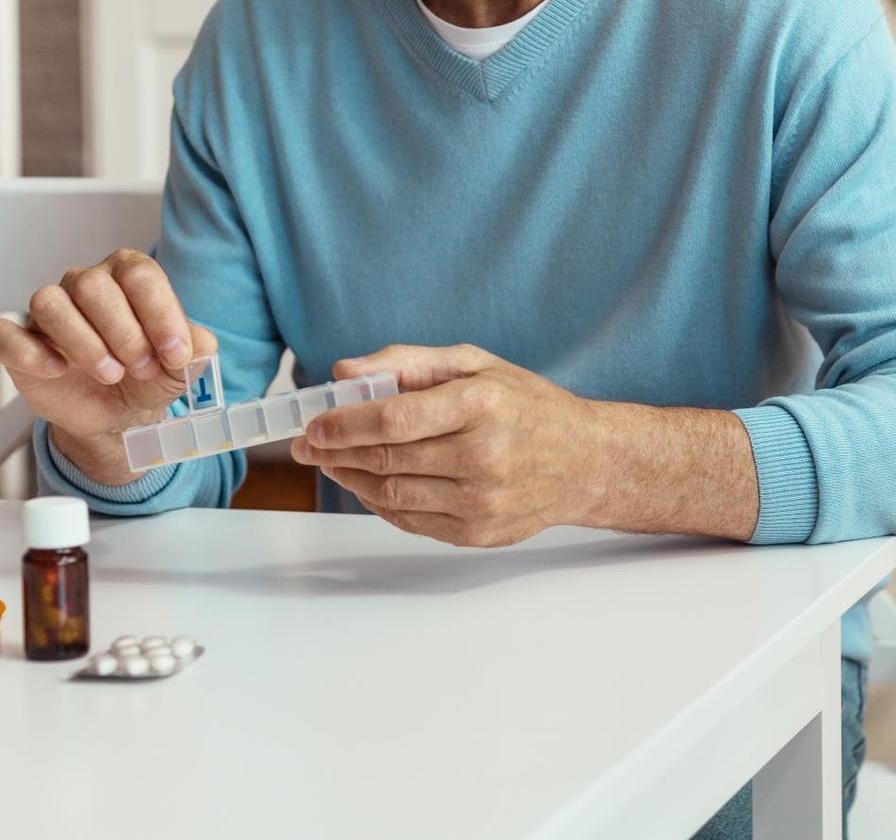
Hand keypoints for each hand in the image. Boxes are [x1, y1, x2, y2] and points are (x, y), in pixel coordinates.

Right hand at [0, 248, 215, 479]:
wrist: (119, 410)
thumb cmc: (148, 373)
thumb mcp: (182, 364)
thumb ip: (198, 348)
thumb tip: (197, 345)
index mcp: (129, 274)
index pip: (140, 276)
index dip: (160, 315)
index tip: (175, 353)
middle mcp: (87, 282)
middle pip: (94, 286)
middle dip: (124, 333)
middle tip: (141, 367)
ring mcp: (52, 310)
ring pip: (51, 302)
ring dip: (85, 343)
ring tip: (110, 373)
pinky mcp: (23, 341)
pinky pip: (9, 334)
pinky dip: (33, 353)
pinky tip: (59, 370)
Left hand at [291, 343, 603, 546]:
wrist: (586, 461)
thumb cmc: (527, 405)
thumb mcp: (476, 364)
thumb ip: (408, 363)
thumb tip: (346, 371)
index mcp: (481, 404)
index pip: (394, 418)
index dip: (345, 423)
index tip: (315, 422)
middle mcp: (483, 455)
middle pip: (386, 459)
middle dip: (336, 452)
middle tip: (308, 444)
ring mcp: (481, 501)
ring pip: (392, 495)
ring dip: (351, 479)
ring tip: (332, 462)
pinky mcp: (478, 534)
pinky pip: (411, 520)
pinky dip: (380, 503)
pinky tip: (368, 484)